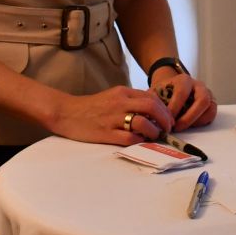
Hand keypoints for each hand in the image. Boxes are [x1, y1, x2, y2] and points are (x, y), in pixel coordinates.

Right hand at [52, 85, 172, 145]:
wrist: (66, 112)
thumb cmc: (91, 106)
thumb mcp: (113, 96)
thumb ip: (130, 99)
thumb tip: (152, 106)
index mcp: (123, 92)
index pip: (151, 97)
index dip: (164, 109)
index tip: (168, 119)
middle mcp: (120, 103)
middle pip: (151, 107)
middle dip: (165, 119)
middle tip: (168, 128)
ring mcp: (113, 118)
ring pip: (143, 123)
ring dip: (154, 131)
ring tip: (156, 136)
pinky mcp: (106, 133)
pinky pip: (129, 137)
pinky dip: (139, 140)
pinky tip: (141, 142)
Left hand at [152, 69, 218, 128]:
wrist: (170, 89)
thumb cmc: (163, 92)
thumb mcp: (155, 93)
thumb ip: (152, 102)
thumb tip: (150, 117)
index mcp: (184, 80)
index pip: (183, 93)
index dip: (175, 108)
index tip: (166, 120)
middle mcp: (199, 86)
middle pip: (202, 100)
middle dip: (189, 117)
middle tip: (177, 128)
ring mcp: (207, 95)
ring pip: (210, 109)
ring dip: (196, 121)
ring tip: (182, 127)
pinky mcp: (211, 104)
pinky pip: (211, 115)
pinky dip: (201, 123)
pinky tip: (189, 126)